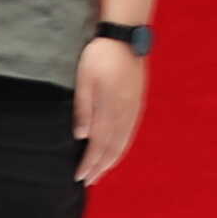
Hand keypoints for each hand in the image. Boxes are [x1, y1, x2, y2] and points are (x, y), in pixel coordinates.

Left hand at [76, 32, 151, 185]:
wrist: (126, 36)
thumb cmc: (100, 55)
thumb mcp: (85, 79)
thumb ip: (83, 108)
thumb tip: (81, 136)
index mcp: (111, 108)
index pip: (99, 144)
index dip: (90, 162)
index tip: (80, 176)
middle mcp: (125, 113)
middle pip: (113, 148)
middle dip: (100, 167)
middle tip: (89, 180)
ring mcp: (133, 108)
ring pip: (123, 142)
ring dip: (112, 160)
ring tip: (101, 171)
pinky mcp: (137, 102)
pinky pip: (130, 132)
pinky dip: (122, 147)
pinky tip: (116, 150)